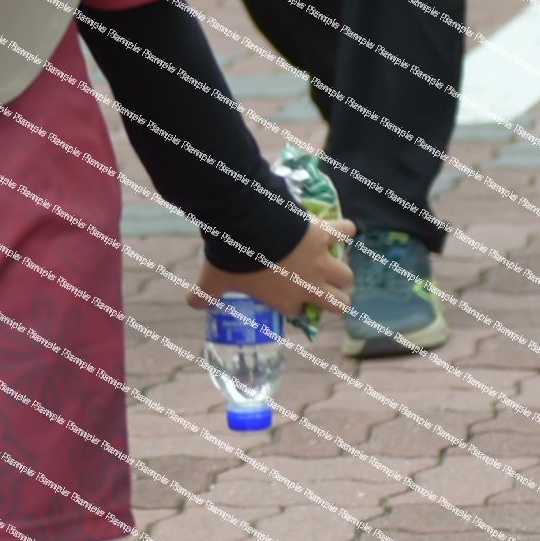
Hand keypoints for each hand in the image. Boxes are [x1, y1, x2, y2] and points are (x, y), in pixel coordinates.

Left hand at [186, 218, 355, 321]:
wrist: (247, 227)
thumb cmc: (233, 260)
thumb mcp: (214, 280)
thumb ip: (205, 294)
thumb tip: (192, 303)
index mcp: (285, 299)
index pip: (301, 313)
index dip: (297, 307)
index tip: (291, 299)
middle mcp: (309, 284)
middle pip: (339, 303)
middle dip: (335, 298)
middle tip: (324, 288)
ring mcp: (321, 260)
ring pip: (347, 275)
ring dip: (340, 269)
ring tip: (330, 260)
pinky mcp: (325, 234)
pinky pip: (347, 232)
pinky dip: (344, 229)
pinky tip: (339, 227)